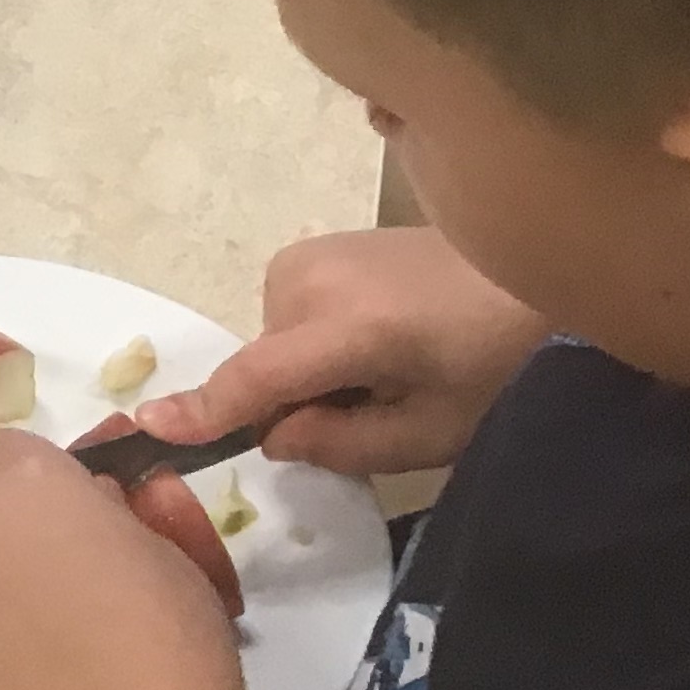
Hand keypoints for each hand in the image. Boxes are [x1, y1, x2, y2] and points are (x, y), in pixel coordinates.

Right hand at [138, 224, 545, 476]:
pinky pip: (292, 312)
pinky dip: (319, 337)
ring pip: (277, 342)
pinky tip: (382, 334)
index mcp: (348, 327)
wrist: (541, 272)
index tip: (148, 429)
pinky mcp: (322, 245)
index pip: (255, 377)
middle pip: (268, 365)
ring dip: (311, 368)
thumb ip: (343, 444)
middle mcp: (312, 279)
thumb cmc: (499, 364)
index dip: (203, 410)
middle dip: (299, 399)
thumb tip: (272, 434)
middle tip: (383, 407)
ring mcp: (313, 254)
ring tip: (391, 366)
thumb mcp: (433, 432)